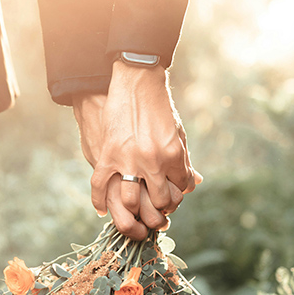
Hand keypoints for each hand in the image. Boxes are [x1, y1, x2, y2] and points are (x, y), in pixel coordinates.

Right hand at [73, 61, 200, 237]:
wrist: (136, 82)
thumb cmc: (159, 108)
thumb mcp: (178, 132)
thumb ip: (184, 160)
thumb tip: (194, 183)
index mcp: (173, 155)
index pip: (180, 190)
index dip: (176, 197)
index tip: (170, 198)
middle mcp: (152, 161)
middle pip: (158, 202)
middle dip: (158, 210)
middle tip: (154, 212)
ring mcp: (129, 159)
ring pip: (130, 201)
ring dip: (132, 210)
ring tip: (133, 210)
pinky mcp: (108, 154)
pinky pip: (100, 186)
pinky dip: (99, 201)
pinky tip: (103, 210)